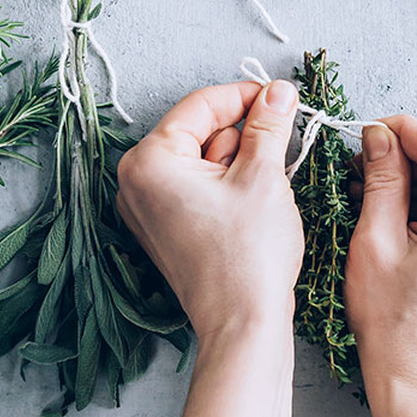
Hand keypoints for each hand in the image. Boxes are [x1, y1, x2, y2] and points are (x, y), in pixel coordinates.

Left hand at [117, 80, 303, 341]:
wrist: (243, 325)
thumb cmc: (248, 256)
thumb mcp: (263, 176)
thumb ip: (268, 124)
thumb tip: (278, 91)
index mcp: (149, 161)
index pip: (200, 106)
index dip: (246, 96)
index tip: (281, 95)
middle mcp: (135, 181)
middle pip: (198, 131)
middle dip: (242, 135)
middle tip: (278, 151)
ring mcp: (146, 207)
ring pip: (200, 158)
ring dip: (237, 162)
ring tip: (263, 191)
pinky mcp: (162, 228)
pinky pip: (194, 186)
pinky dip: (225, 184)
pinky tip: (249, 204)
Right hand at [344, 115, 416, 394]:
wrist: (416, 376)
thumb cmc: (393, 322)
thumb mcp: (375, 240)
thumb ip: (381, 178)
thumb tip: (378, 135)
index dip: (399, 131)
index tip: (367, 128)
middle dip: (405, 159)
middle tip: (361, 164)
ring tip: (372, 192)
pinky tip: (398, 212)